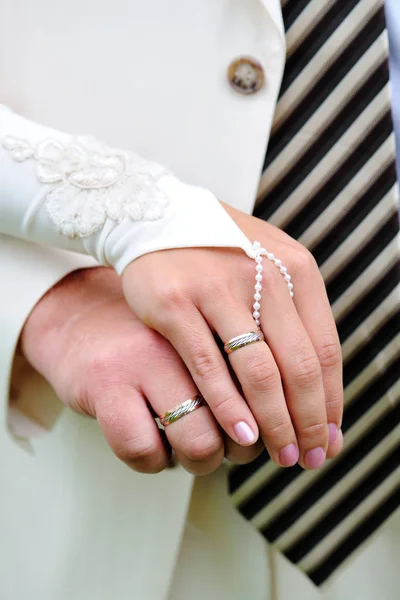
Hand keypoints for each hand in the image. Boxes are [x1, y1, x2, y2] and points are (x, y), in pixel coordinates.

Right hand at [20, 267, 261, 474]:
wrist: (79, 317)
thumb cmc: (150, 340)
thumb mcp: (197, 336)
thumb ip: (236, 365)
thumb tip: (283, 424)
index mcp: (216, 320)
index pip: (266, 382)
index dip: (282, 424)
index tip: (282, 445)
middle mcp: (184, 336)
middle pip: (241, 419)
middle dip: (242, 451)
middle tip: (231, 447)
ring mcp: (143, 359)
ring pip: (199, 441)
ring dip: (200, 461)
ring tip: (191, 447)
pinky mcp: (106, 385)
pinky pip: (144, 449)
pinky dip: (153, 462)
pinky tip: (152, 446)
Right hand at [123, 203, 343, 469]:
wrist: (156, 217)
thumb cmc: (218, 253)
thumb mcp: (268, 268)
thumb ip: (294, 317)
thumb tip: (319, 385)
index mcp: (296, 269)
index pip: (324, 349)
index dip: (330, 401)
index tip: (329, 437)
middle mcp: (265, 276)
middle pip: (299, 366)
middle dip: (308, 422)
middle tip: (309, 458)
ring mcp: (218, 289)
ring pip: (259, 371)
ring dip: (274, 423)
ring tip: (281, 456)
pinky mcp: (176, 304)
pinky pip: (209, 367)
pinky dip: (228, 407)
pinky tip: (240, 435)